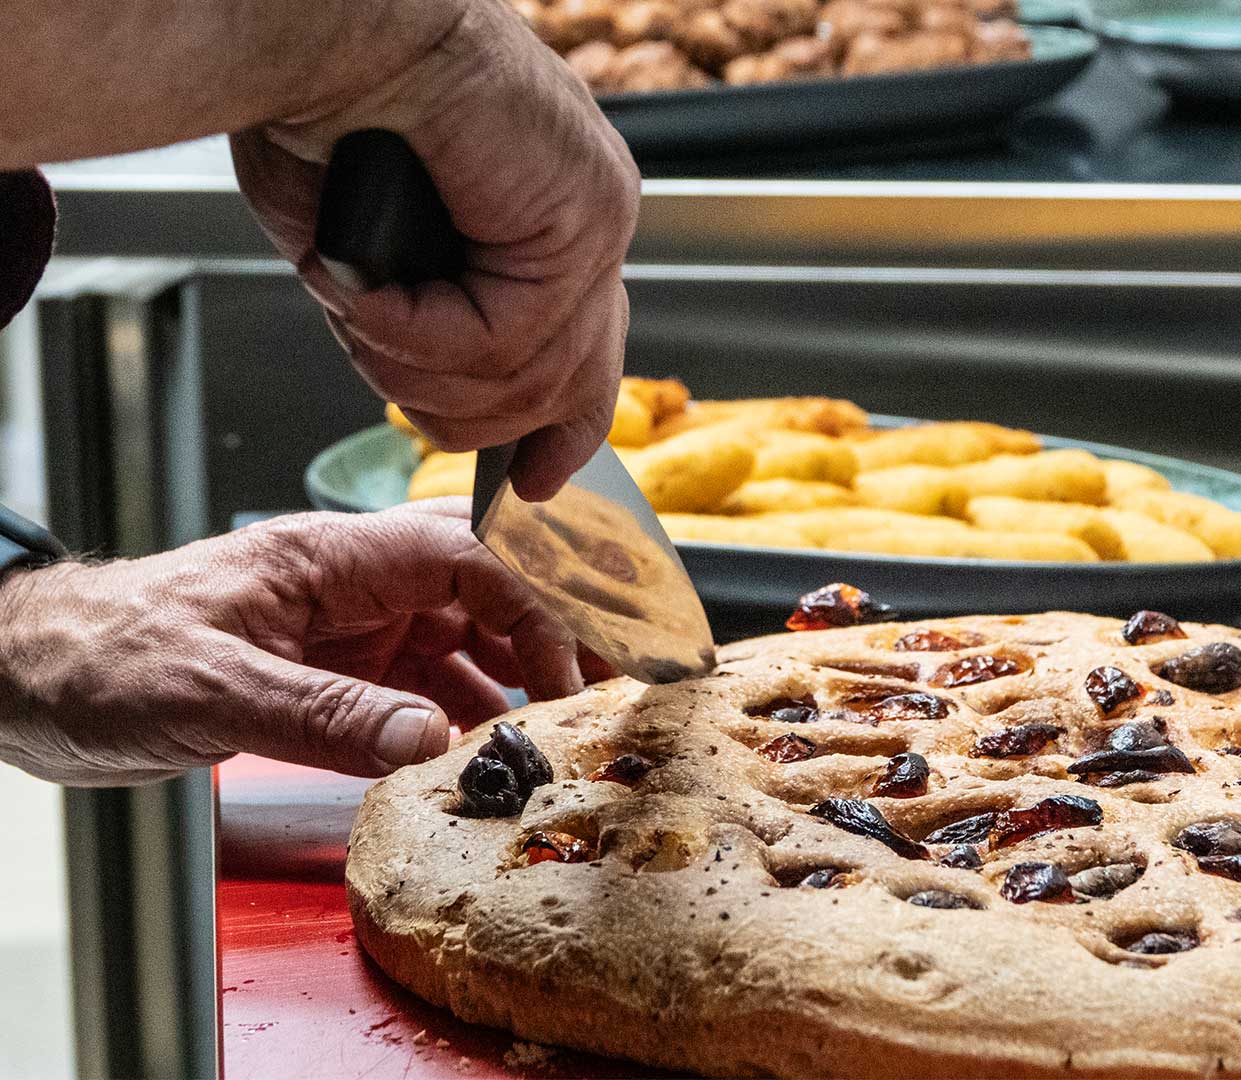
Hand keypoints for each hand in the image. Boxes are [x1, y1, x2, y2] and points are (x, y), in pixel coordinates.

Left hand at [0, 500, 584, 785]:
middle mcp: (352, 583)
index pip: (464, 554)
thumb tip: (429, 740)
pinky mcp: (333, 671)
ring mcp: (347, 626)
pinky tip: (488, 740)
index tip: (569, 667)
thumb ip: (323, 716)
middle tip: (611, 675)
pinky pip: (422, 682)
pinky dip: (465, 707)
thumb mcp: (210, 692)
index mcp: (329, 557)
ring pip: (463, 632)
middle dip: (554, 621)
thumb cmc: (102, 658)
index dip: (533, 602)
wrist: (28, 681)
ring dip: (519, 669)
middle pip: (484, 583)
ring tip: (568, 714)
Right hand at [230, 0, 639, 501]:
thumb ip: (424, 324)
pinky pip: (505, 340)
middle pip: (559, 387)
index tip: (532, 486)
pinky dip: (417, 331)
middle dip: (458, 410)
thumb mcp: (372, 251)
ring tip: (357, 306)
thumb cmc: (324, 110)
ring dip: (415, 363)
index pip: (589, 356)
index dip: (559, 433)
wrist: (320, 25)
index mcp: (550, 222)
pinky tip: (371, 288)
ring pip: (526, 377)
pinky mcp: (585, 217)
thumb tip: (440, 396)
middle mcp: (589, 221)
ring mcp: (597, 218)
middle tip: (379, 365)